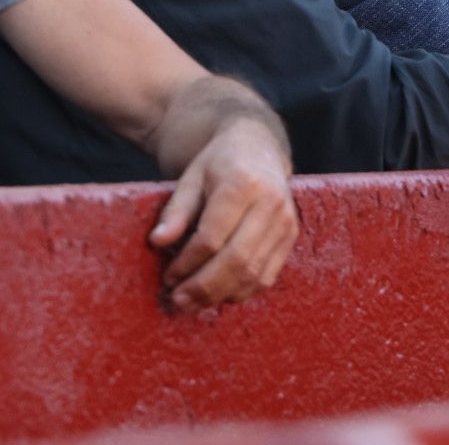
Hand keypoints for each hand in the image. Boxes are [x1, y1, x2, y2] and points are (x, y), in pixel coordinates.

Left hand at [148, 117, 298, 312]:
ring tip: (194, 302)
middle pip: (236, 260)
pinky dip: (242, 292)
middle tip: (178, 300)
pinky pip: (267, 275)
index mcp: (242, 184)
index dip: (187, 263)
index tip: (167, 276)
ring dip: (221, 294)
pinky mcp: (291, 235)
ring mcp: (286, 221)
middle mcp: (270, 203)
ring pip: (253, 273)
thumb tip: (157, 242)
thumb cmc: (218, 164)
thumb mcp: (190, 178)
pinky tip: (219, 294)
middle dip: (204, 287)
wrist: (258, 147)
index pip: (212, 237)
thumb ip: (175, 211)